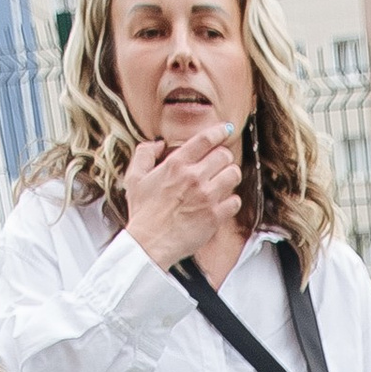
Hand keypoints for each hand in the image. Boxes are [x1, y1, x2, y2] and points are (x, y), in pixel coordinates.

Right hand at [123, 127, 244, 269]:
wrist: (150, 243)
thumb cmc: (143, 213)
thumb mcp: (135, 178)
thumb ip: (144, 154)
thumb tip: (158, 144)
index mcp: (176, 164)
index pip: (205, 139)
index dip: (219, 131)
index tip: (225, 129)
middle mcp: (194, 177)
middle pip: (224, 155)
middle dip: (223, 157)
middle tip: (219, 164)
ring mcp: (206, 197)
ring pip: (233, 175)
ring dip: (230, 176)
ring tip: (223, 181)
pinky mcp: (215, 216)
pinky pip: (235, 201)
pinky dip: (231, 201)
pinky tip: (222, 202)